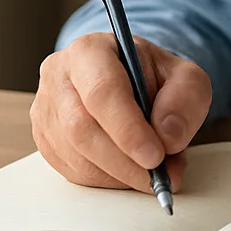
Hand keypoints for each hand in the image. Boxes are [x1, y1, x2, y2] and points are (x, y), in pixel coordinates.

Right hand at [31, 33, 210, 193]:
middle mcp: (58, 76)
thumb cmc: (154, 77)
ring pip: (76, 155)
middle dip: (125, 160)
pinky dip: (107, 180)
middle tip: (158, 175)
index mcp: (90, 51)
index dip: (128, 129)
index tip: (155, 156)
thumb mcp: (185, 77)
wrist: (132, 81)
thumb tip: (167, 136)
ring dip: (119, 173)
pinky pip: (73, 171)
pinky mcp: (45, 139)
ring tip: (153, 172)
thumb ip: (185, 99)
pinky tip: (130, 171)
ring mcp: (47, 110)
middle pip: (82, 128)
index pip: (102, 92)